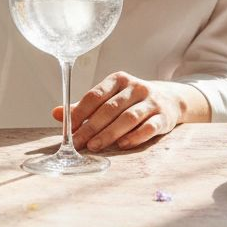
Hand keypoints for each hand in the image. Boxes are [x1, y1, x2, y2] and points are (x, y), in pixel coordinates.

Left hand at [53, 71, 188, 151]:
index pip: (95, 95)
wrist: (170, 99)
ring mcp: (151, 101)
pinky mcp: (163, 117)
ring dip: (110, 133)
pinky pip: (149, 127)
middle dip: (91, 127)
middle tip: (78, 143)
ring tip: (94, 146)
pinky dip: (135, 137)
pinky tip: (122, 145)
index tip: (67, 128)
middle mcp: (135, 87)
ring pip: (128, 118)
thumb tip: (55, 113)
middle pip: (110, 108)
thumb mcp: (110, 98)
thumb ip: (83, 108)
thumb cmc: (132, 101)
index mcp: (118, 80)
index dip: (80, 112)